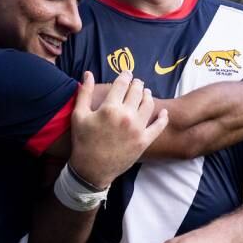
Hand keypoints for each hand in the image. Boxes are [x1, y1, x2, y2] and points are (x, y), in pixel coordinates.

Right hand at [68, 71, 169, 187]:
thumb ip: (84, 93)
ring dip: (148, 96)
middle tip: (137, 82)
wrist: (91, 169)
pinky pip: (158, 126)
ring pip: (148, 105)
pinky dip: (163, 118)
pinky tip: (163, 112)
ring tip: (146, 93)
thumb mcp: (78, 115)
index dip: (125, 75)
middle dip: (137, 84)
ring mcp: (137, 129)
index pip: (122, 84)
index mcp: (110, 108)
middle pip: (137, 91)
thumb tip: (88, 73)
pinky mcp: (144, 141)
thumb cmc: (83, 141)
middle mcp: (126, 116)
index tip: (127, 73)